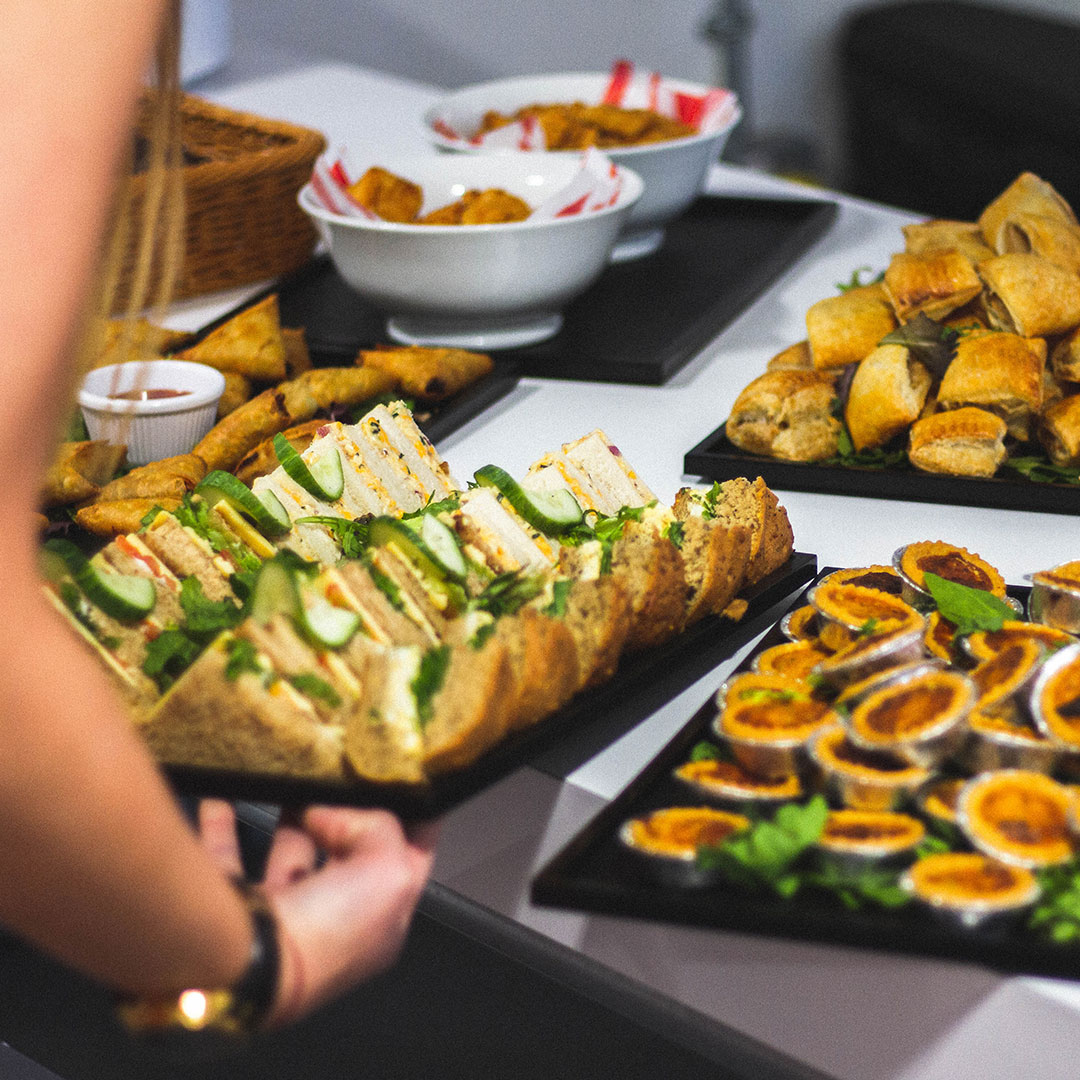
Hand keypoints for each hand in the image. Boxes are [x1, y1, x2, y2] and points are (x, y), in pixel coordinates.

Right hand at [197, 799, 437, 1026]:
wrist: (244, 965)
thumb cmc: (328, 930)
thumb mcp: (390, 872)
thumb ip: (380, 829)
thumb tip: (332, 814)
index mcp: (377, 922)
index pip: (402, 861)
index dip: (406, 821)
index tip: (397, 780)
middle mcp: (330, 921)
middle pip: (343, 854)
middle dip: (341, 815)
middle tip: (338, 772)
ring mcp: (280, 916)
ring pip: (289, 852)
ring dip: (289, 815)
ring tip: (291, 775)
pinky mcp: (231, 905)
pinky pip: (227, 854)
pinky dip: (222, 824)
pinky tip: (224, 795)